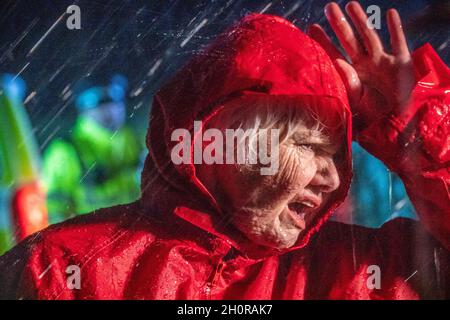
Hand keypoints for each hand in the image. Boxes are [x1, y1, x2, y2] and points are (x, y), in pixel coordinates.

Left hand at [309, 1, 414, 128]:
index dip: (323, 41)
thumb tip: (338, 61)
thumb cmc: (371, 115)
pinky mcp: (401, 64)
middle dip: (340, 24)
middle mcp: (365, 64)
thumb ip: (347, 81)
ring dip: (362, 21)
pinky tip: (390, 14)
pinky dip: (396, 29)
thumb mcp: (355, 99)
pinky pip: (399, 43)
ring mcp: (382, 62)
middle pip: (350, 40)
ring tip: (351, 5)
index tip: (311, 27)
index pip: (334, 54)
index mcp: (351, 74)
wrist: (393, 123)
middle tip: (329, 8)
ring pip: (370, 37)